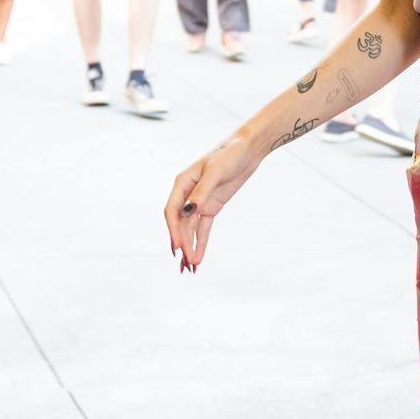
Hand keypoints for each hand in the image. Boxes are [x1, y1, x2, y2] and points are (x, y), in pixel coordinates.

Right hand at [163, 133, 261, 271]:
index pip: (172, 211)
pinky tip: (198, 257)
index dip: (173, 231)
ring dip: (190, 248)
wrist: (247, 150)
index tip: (177, 248)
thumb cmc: (229, 154)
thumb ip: (201, 192)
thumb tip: (188, 210)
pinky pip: (203, 228)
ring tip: (191, 268)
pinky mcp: (211, 207)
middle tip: (186, 265)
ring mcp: (199, 202)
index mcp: (182, 183)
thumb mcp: (215, 172)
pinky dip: (201, 242)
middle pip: (180, 224)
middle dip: (182, 244)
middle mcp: (187, 194)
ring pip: (190, 229)